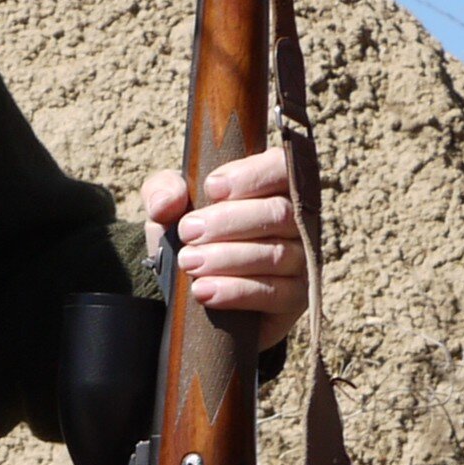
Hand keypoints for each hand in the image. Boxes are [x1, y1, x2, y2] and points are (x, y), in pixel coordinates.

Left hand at [134, 143, 308, 347]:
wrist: (194, 288)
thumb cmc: (190, 235)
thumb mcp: (169, 207)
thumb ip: (163, 192)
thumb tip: (166, 204)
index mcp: (272, 185)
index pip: (281, 167)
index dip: (252, 175)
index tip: (211, 188)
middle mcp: (295, 220)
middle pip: (278, 212)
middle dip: (228, 222)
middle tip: (188, 232)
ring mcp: (300, 259)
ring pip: (275, 254)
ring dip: (227, 258)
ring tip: (189, 262)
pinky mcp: (295, 297)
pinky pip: (275, 293)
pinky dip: (237, 291)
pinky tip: (205, 290)